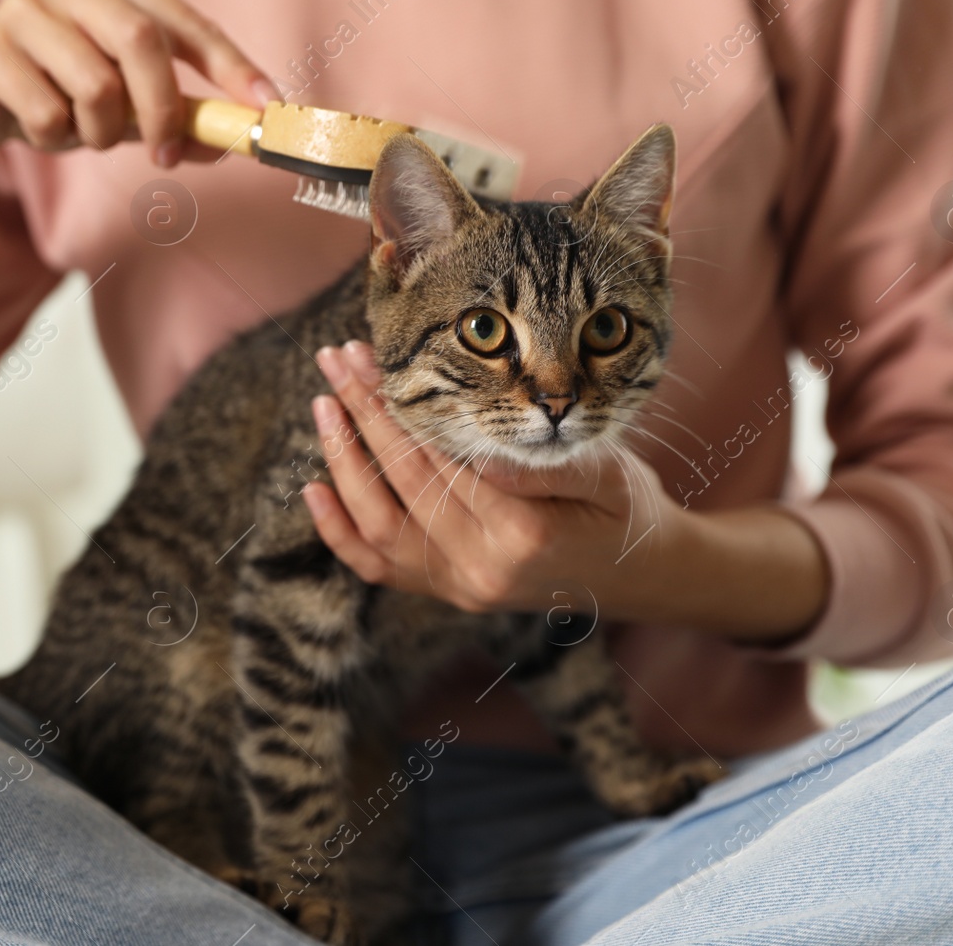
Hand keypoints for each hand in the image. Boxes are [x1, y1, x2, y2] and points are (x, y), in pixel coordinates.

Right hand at [0, 0, 277, 281]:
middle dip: (163, 108)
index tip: (265, 108)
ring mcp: (25, 8)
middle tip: (167, 155)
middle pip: (141, 41)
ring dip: (99, 132)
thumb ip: (178, 123)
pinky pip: (46, 111)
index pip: (186, 23)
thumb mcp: (126, 112)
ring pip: (94, 83)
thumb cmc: (55, 97)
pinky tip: (37, 128)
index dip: (230, 65)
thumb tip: (233, 142)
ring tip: (81, 134)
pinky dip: (54, 138)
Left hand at [302, 341, 675, 615]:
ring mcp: (458, 588)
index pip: (439, 460)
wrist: (640, 576)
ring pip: (377, 525)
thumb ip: (547, 466)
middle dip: (362, 415)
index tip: (369, 358)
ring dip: (343, 460)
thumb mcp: (608, 473)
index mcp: (523, 534)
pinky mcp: (447, 594)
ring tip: (324, 403)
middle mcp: (480, 569)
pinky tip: (311, 488)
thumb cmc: (627, 509)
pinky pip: (378, 567)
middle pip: (402, 482)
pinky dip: (338, 530)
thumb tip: (483, 446)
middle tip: (337, 360)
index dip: (397, 406)